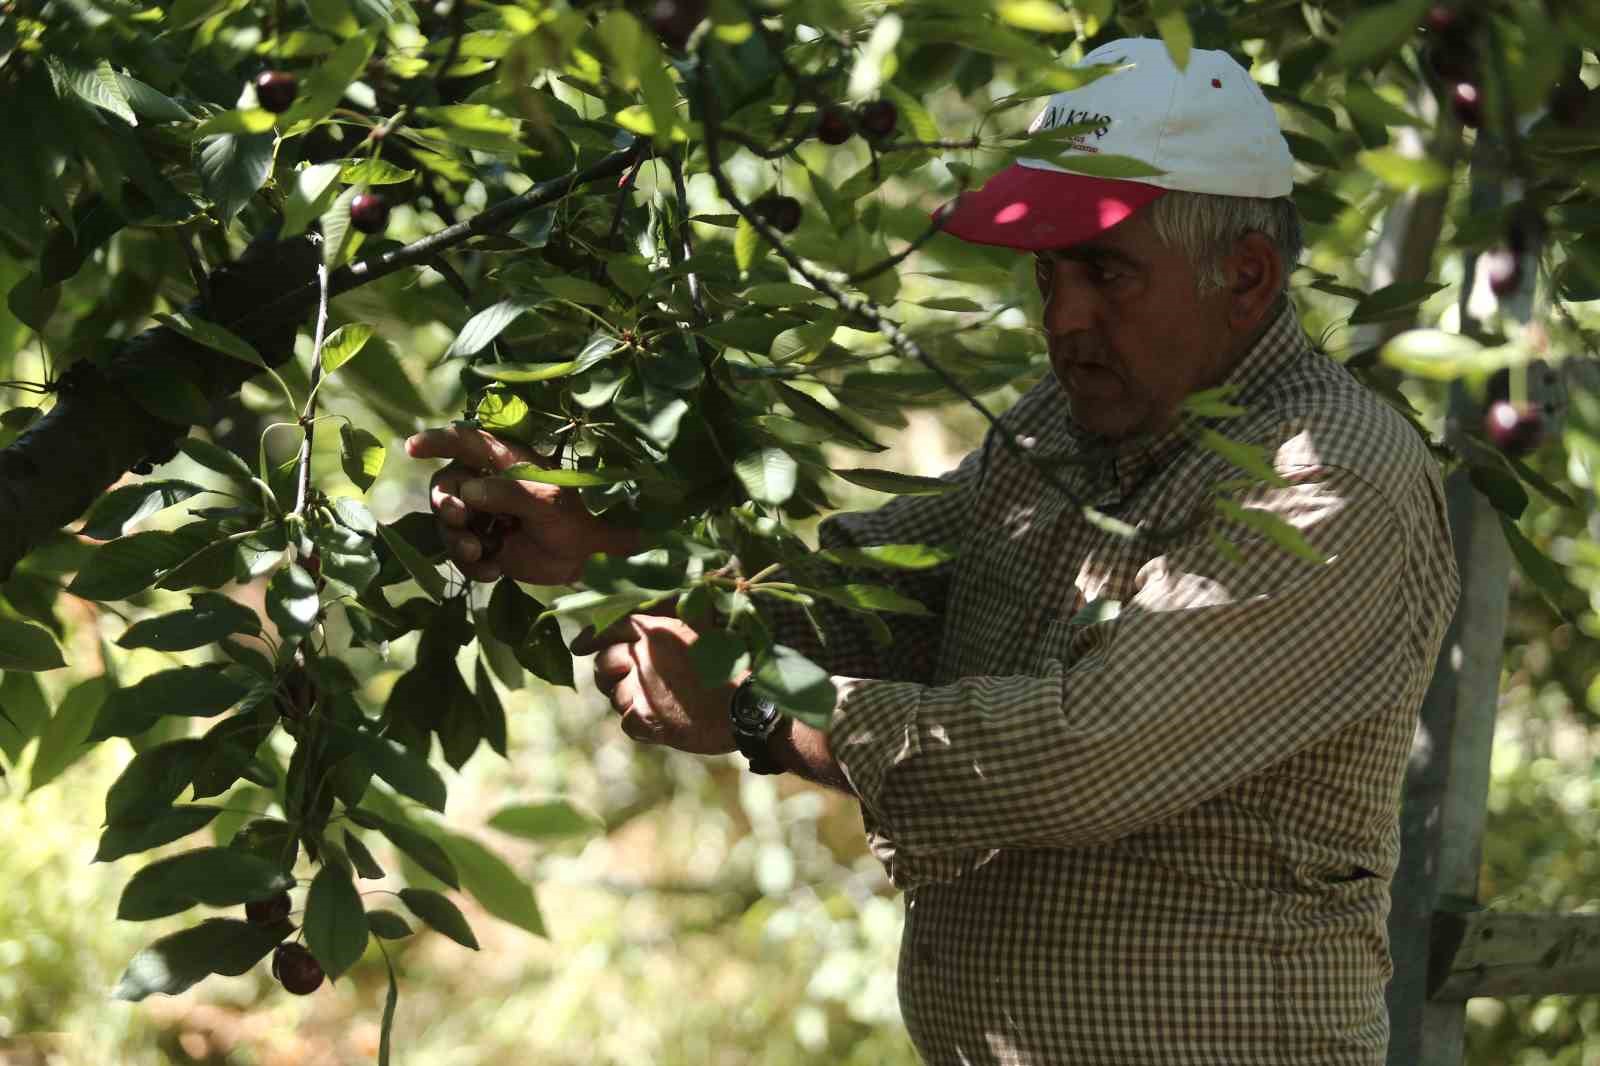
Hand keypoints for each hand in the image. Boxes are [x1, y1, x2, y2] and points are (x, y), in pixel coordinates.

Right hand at [404, 424, 637, 583]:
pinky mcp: (479, 544)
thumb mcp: (548, 502)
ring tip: (479, 554)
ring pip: (446, 523)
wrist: (581, 559)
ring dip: (456, 540)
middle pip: (444, 485)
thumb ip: (510, 493)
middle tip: (459, 517)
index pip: (464, 441)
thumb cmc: (570, 519)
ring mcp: (479, 515)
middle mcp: (484, 482)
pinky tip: (494, 572)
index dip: (436, 441)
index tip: (412, 447)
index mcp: (503, 460)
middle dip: (445, 503)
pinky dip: (471, 565)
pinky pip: (458, 553)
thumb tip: (469, 491)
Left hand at [572, 614, 740, 754]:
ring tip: (662, 703)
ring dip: (631, 702)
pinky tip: (666, 721)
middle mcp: (644, 654)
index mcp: (656, 629)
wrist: (748, 708)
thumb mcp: (703, 632)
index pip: (608, 627)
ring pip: (616, 696)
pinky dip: (642, 726)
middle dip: (610, 675)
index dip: (589, 638)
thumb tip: (658, 607)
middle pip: (603, 664)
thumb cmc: (730, 670)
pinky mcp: (645, 718)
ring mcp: (642, 687)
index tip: (578, 648)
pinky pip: (627, 722)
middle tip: (629, 684)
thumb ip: (674, 620)